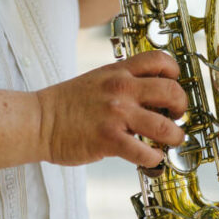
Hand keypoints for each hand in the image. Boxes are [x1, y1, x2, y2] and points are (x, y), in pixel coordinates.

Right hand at [35, 51, 187, 167]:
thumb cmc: (66, 103)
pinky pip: (144, 152)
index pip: (160, 60)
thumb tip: (152, 94)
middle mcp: (121, 89)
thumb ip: (124, 81)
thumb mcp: (98, 79)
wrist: (37, 121)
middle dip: (181, 106)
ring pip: (164, 126)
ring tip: (173, 139)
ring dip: (175, 135)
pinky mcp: (109, 139)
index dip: (174, 72)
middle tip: (178, 114)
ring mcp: (116, 114)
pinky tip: (152, 157)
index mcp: (119, 71)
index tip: (176, 83)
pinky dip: (154, 157)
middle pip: (171, 91)